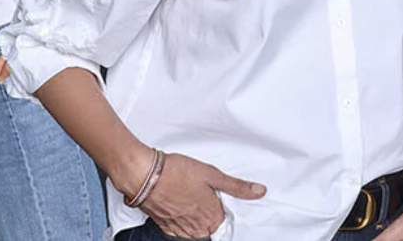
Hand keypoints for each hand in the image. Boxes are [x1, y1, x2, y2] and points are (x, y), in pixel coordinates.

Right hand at [126, 150, 263, 238]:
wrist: (143, 174)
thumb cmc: (175, 172)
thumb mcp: (211, 174)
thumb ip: (236, 186)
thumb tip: (260, 191)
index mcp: (211, 216)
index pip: (224, 221)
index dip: (220, 207)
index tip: (215, 196)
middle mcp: (196, 225)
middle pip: (209, 227)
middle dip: (207, 215)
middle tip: (199, 196)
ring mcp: (178, 226)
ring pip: (193, 230)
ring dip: (193, 219)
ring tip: (187, 201)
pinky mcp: (162, 223)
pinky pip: (176, 230)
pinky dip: (178, 222)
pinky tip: (176, 209)